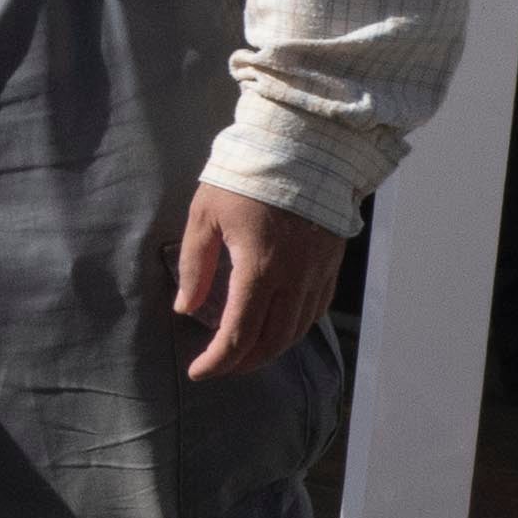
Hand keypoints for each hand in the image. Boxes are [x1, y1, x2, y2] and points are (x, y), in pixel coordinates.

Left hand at [174, 180, 343, 379]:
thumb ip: (194, 265)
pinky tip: (279, 328)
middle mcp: (294, 278)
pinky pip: (316, 310)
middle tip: (219, 367)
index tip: (198, 372)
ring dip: (270, 350)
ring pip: (297, 330)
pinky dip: (295, 328)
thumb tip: (185, 307)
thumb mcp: (205, 214)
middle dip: (243, 362)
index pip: (238, 334)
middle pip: (271, 341)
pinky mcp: (332, 263)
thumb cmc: (246, 175)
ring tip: (246, 355)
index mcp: (259, 268)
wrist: (304, 145)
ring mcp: (317, 272)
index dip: (217, 360)